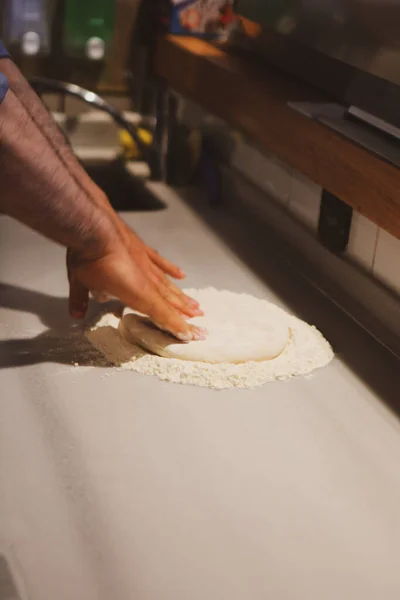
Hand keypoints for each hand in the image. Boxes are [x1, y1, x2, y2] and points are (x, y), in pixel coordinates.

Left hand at [86, 190, 202, 319]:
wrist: (94, 227)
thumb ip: (80, 299)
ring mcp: (146, 263)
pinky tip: (182, 275)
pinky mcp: (143, 249)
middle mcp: (147, 280)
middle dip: (184, 314)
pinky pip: (161, 262)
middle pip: (170, 301)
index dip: (175, 326)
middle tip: (199, 323)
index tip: (188, 335)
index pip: (161, 314)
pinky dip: (171, 269)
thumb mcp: (80, 282)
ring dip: (182, 297)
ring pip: (168, 284)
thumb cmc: (88, 258)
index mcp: (137, 294)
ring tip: (195, 306)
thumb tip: (76, 314)